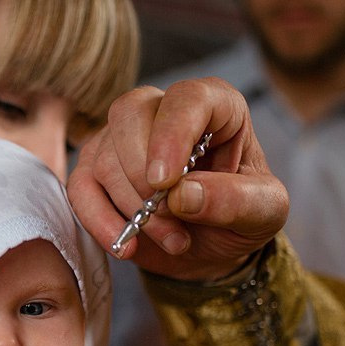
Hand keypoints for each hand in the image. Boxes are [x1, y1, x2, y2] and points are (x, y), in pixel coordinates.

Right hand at [68, 77, 287, 280]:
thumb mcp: (264, 212)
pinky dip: (98, 221)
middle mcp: (164, 111)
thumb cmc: (243, 216)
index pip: (185, 98)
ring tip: (173, 240)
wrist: (215, 247)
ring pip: (104, 157)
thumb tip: (183, 195)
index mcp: (215, 106)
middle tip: (174, 220)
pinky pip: (80, 188)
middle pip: (129, 115)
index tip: (166, 182)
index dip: (171, 135)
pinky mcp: (97, 171)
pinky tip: (127, 245)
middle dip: (144, 178)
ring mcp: (123, 139)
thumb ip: (236, 201)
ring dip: (134, 210)